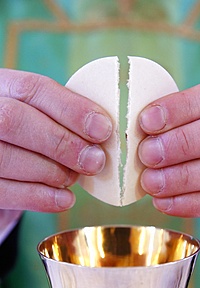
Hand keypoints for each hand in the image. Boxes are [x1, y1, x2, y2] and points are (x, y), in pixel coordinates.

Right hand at [0, 69, 111, 211]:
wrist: (1, 167)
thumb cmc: (29, 137)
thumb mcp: (42, 117)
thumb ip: (65, 119)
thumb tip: (102, 132)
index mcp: (2, 87)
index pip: (33, 89)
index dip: (72, 109)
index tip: (102, 129)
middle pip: (14, 120)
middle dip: (62, 143)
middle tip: (95, 161)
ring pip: (7, 157)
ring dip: (52, 172)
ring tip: (73, 177)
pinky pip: (4, 192)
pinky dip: (40, 197)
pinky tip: (64, 199)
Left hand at [138, 78, 199, 241]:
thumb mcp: (198, 129)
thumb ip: (178, 126)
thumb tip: (140, 133)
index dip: (181, 107)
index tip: (147, 121)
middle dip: (183, 142)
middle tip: (147, 155)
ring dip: (183, 177)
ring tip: (151, 182)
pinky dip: (191, 203)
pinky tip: (165, 202)